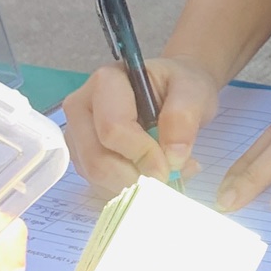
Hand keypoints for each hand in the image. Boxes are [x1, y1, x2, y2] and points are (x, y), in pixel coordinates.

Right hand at [64, 57, 223, 194]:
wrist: (174, 90)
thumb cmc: (180, 86)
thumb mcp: (193, 90)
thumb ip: (184, 117)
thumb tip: (172, 157)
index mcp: (106, 82)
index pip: (113, 129)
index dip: (142, 154)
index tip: (171, 165)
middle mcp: (82, 107)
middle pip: (97, 159)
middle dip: (135, 177)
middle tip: (167, 178)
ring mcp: (77, 134)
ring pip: (95, 177)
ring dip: (132, 185)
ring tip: (165, 172)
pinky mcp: (81, 157)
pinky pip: (98, 185)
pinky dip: (127, 188)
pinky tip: (150, 174)